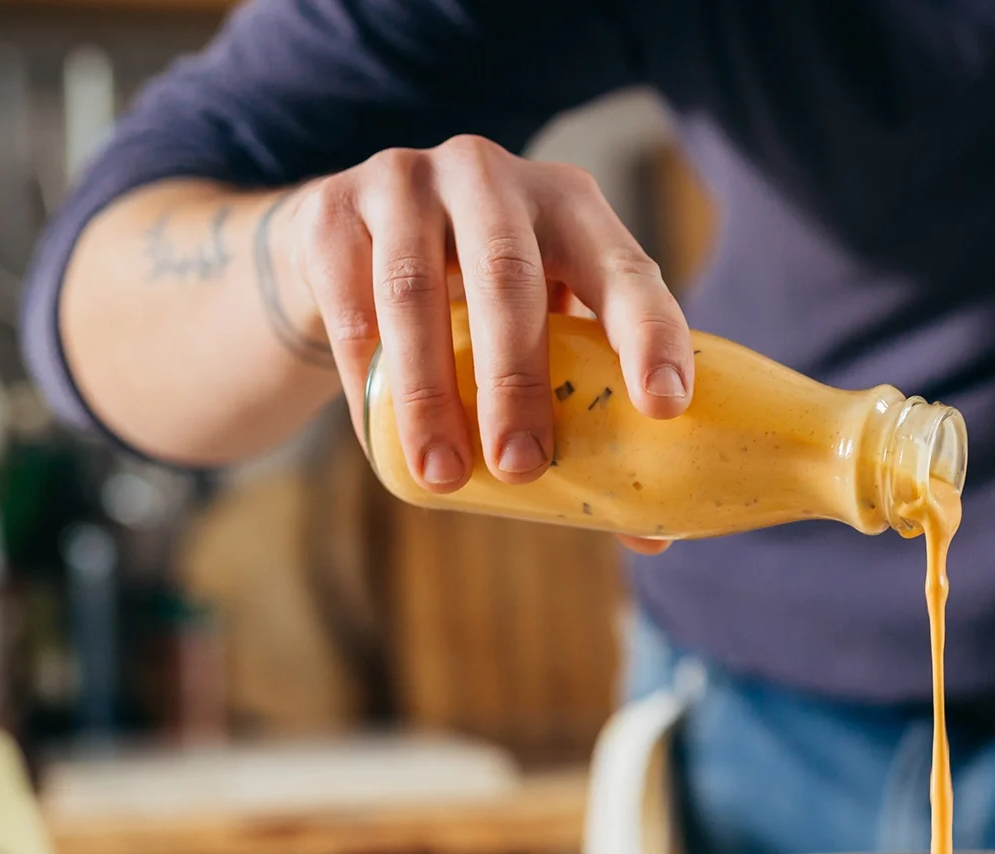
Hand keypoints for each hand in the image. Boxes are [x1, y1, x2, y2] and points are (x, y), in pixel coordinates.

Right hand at [274, 134, 693, 492]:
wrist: (350, 240)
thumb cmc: (477, 302)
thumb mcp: (540, 327)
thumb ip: (587, 408)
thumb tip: (651, 535)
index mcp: (571, 206)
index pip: (626, 269)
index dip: (650, 334)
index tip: (664, 406)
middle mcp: (491, 176)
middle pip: (509, 277)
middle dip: (517, 380)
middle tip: (522, 468)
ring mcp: (404, 181)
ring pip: (415, 291)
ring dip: (430, 393)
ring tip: (444, 475)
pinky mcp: (330, 210)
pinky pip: (349, 304)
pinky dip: (368, 380)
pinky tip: (382, 440)